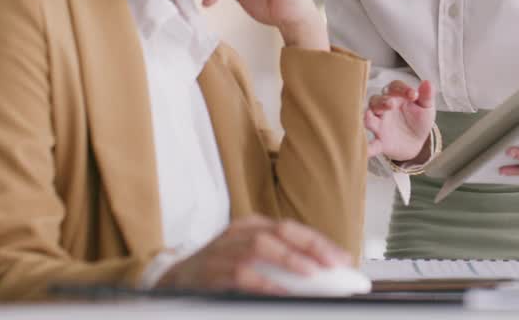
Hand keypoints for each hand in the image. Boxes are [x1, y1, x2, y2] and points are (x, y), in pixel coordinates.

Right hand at [158, 215, 349, 293]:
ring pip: (262, 247)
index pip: (292, 228)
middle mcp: (239, 232)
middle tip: (335, 264)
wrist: (175, 281)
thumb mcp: (251, 258)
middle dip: (313, 247)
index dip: (320, 242)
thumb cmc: (220, 270)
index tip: (343, 259)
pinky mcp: (212, 270)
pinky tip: (282, 292)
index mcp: (252, 225)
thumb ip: (280, 261)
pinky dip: (265, 283)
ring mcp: (224, 249)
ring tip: (313, 273)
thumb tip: (321, 274)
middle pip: (281, 231)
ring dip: (291, 260)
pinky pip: (242, 274)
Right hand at [365, 79, 435, 161]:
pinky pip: (371, 145)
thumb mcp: (426, 107)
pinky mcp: (379, 142)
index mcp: (395, 96)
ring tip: (370, 116)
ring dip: (368, 117)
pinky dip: (367, 148)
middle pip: (376, 100)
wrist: (416, 142)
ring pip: (368, 118)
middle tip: (391, 104)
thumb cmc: (418, 120)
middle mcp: (383, 108)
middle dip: (382, 101)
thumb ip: (427, 96)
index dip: (402, 89)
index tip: (414, 95)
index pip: (394, 87)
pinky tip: (365, 151)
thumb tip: (428, 82)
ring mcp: (379, 125)